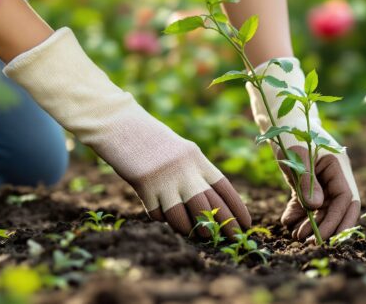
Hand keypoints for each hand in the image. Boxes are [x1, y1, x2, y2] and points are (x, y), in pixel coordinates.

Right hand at [3, 28, 250, 236]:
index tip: (247, 224)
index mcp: (197, 158)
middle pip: (210, 207)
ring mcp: (165, 180)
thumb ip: (194, 172)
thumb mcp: (179, 151)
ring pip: (186, 217)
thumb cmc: (150, 139)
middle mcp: (186, 170)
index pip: (225, 188)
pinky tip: (162, 216)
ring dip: (191, 229)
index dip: (237, 208)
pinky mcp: (145, 187)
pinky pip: (159, 215)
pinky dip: (162, 220)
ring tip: (196, 234)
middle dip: (224, 226)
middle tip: (232, 240)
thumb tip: (208, 203)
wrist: (119, 125)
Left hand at [246, 57, 360, 241]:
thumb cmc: (289, 129)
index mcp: (339, 165)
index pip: (347, 198)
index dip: (338, 220)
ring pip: (324, 208)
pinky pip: (308, 203)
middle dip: (328, 227)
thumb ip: (306, 181)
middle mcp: (335, 173)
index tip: (323, 237)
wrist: (277, 112)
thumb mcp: (296, 155)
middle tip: (308, 242)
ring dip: (313, 224)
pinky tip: (288, 223)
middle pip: (340, 207)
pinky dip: (300, 215)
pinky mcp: (306, 180)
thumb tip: (316, 208)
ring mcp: (321, 178)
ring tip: (296, 236)